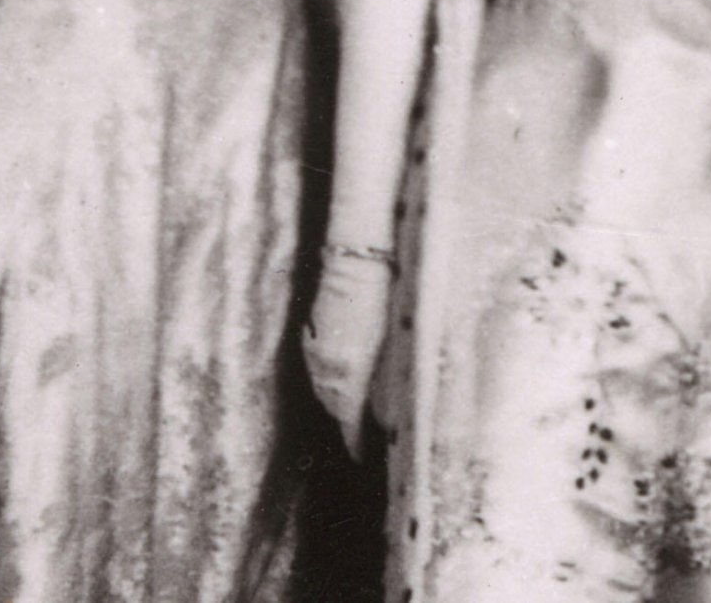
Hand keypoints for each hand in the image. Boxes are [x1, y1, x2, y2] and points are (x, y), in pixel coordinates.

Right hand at [303, 247, 392, 459]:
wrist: (362, 253)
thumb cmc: (391, 299)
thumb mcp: (400, 348)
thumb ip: (392, 389)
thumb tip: (392, 418)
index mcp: (349, 376)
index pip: (350, 427)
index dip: (359, 444)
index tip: (365, 456)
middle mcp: (326, 368)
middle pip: (336, 410)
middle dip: (351, 422)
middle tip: (368, 432)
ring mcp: (314, 349)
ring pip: (325, 388)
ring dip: (341, 398)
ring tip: (358, 404)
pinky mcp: (310, 331)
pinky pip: (320, 366)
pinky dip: (333, 374)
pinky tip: (347, 368)